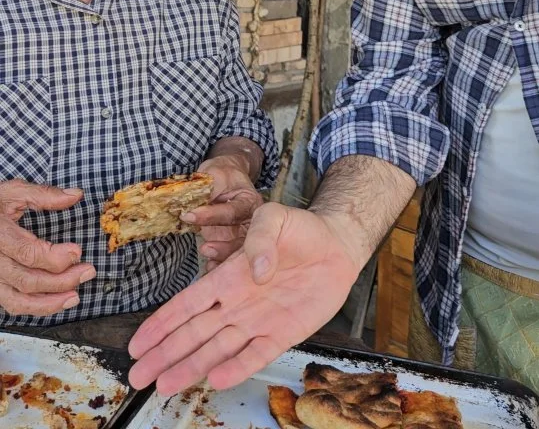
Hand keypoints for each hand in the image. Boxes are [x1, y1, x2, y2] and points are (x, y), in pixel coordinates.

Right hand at [0, 179, 95, 316]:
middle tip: (87, 271)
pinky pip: (12, 304)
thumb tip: (76, 196)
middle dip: (61, 280)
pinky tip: (56, 302)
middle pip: (27, 279)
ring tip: (75, 296)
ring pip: (18, 299)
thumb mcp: (14, 192)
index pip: (27, 253)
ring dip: (50, 302)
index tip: (77, 252)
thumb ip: (44, 195)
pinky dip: (35, 307)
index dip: (54, 257)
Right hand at [128, 202, 364, 394]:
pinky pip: (255, 355)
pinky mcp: (282, 333)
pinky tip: (216, 381)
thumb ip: (260, 238)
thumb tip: (255, 271)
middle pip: (193, 334)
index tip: (137, 343)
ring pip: (217, 350)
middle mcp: (237, 303)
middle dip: (165, 355)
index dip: (161, 324)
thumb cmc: (300, 229)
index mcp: (228, 276)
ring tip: (165, 385)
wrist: (336, 246)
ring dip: (191, 367)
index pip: (187, 304)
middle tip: (138, 376)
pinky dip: (236, 369)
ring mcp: (257, 320)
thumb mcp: (274, 217)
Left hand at [184, 156, 262, 268]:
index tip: (189, 215)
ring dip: (222, 258)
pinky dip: (218, 265)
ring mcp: (240, 236)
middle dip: (225, 248)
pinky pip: (226, 258)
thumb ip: (210, 185)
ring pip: (236, 252)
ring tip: (207, 259)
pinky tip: (209, 269)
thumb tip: (194, 197)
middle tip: (205, 249)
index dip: (211, 215)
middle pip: (242, 239)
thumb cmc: (222, 175)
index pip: (232, 212)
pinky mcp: (229, 245)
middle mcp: (250, 223)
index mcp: (250, 203)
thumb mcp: (217, 173)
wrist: (223, 181)